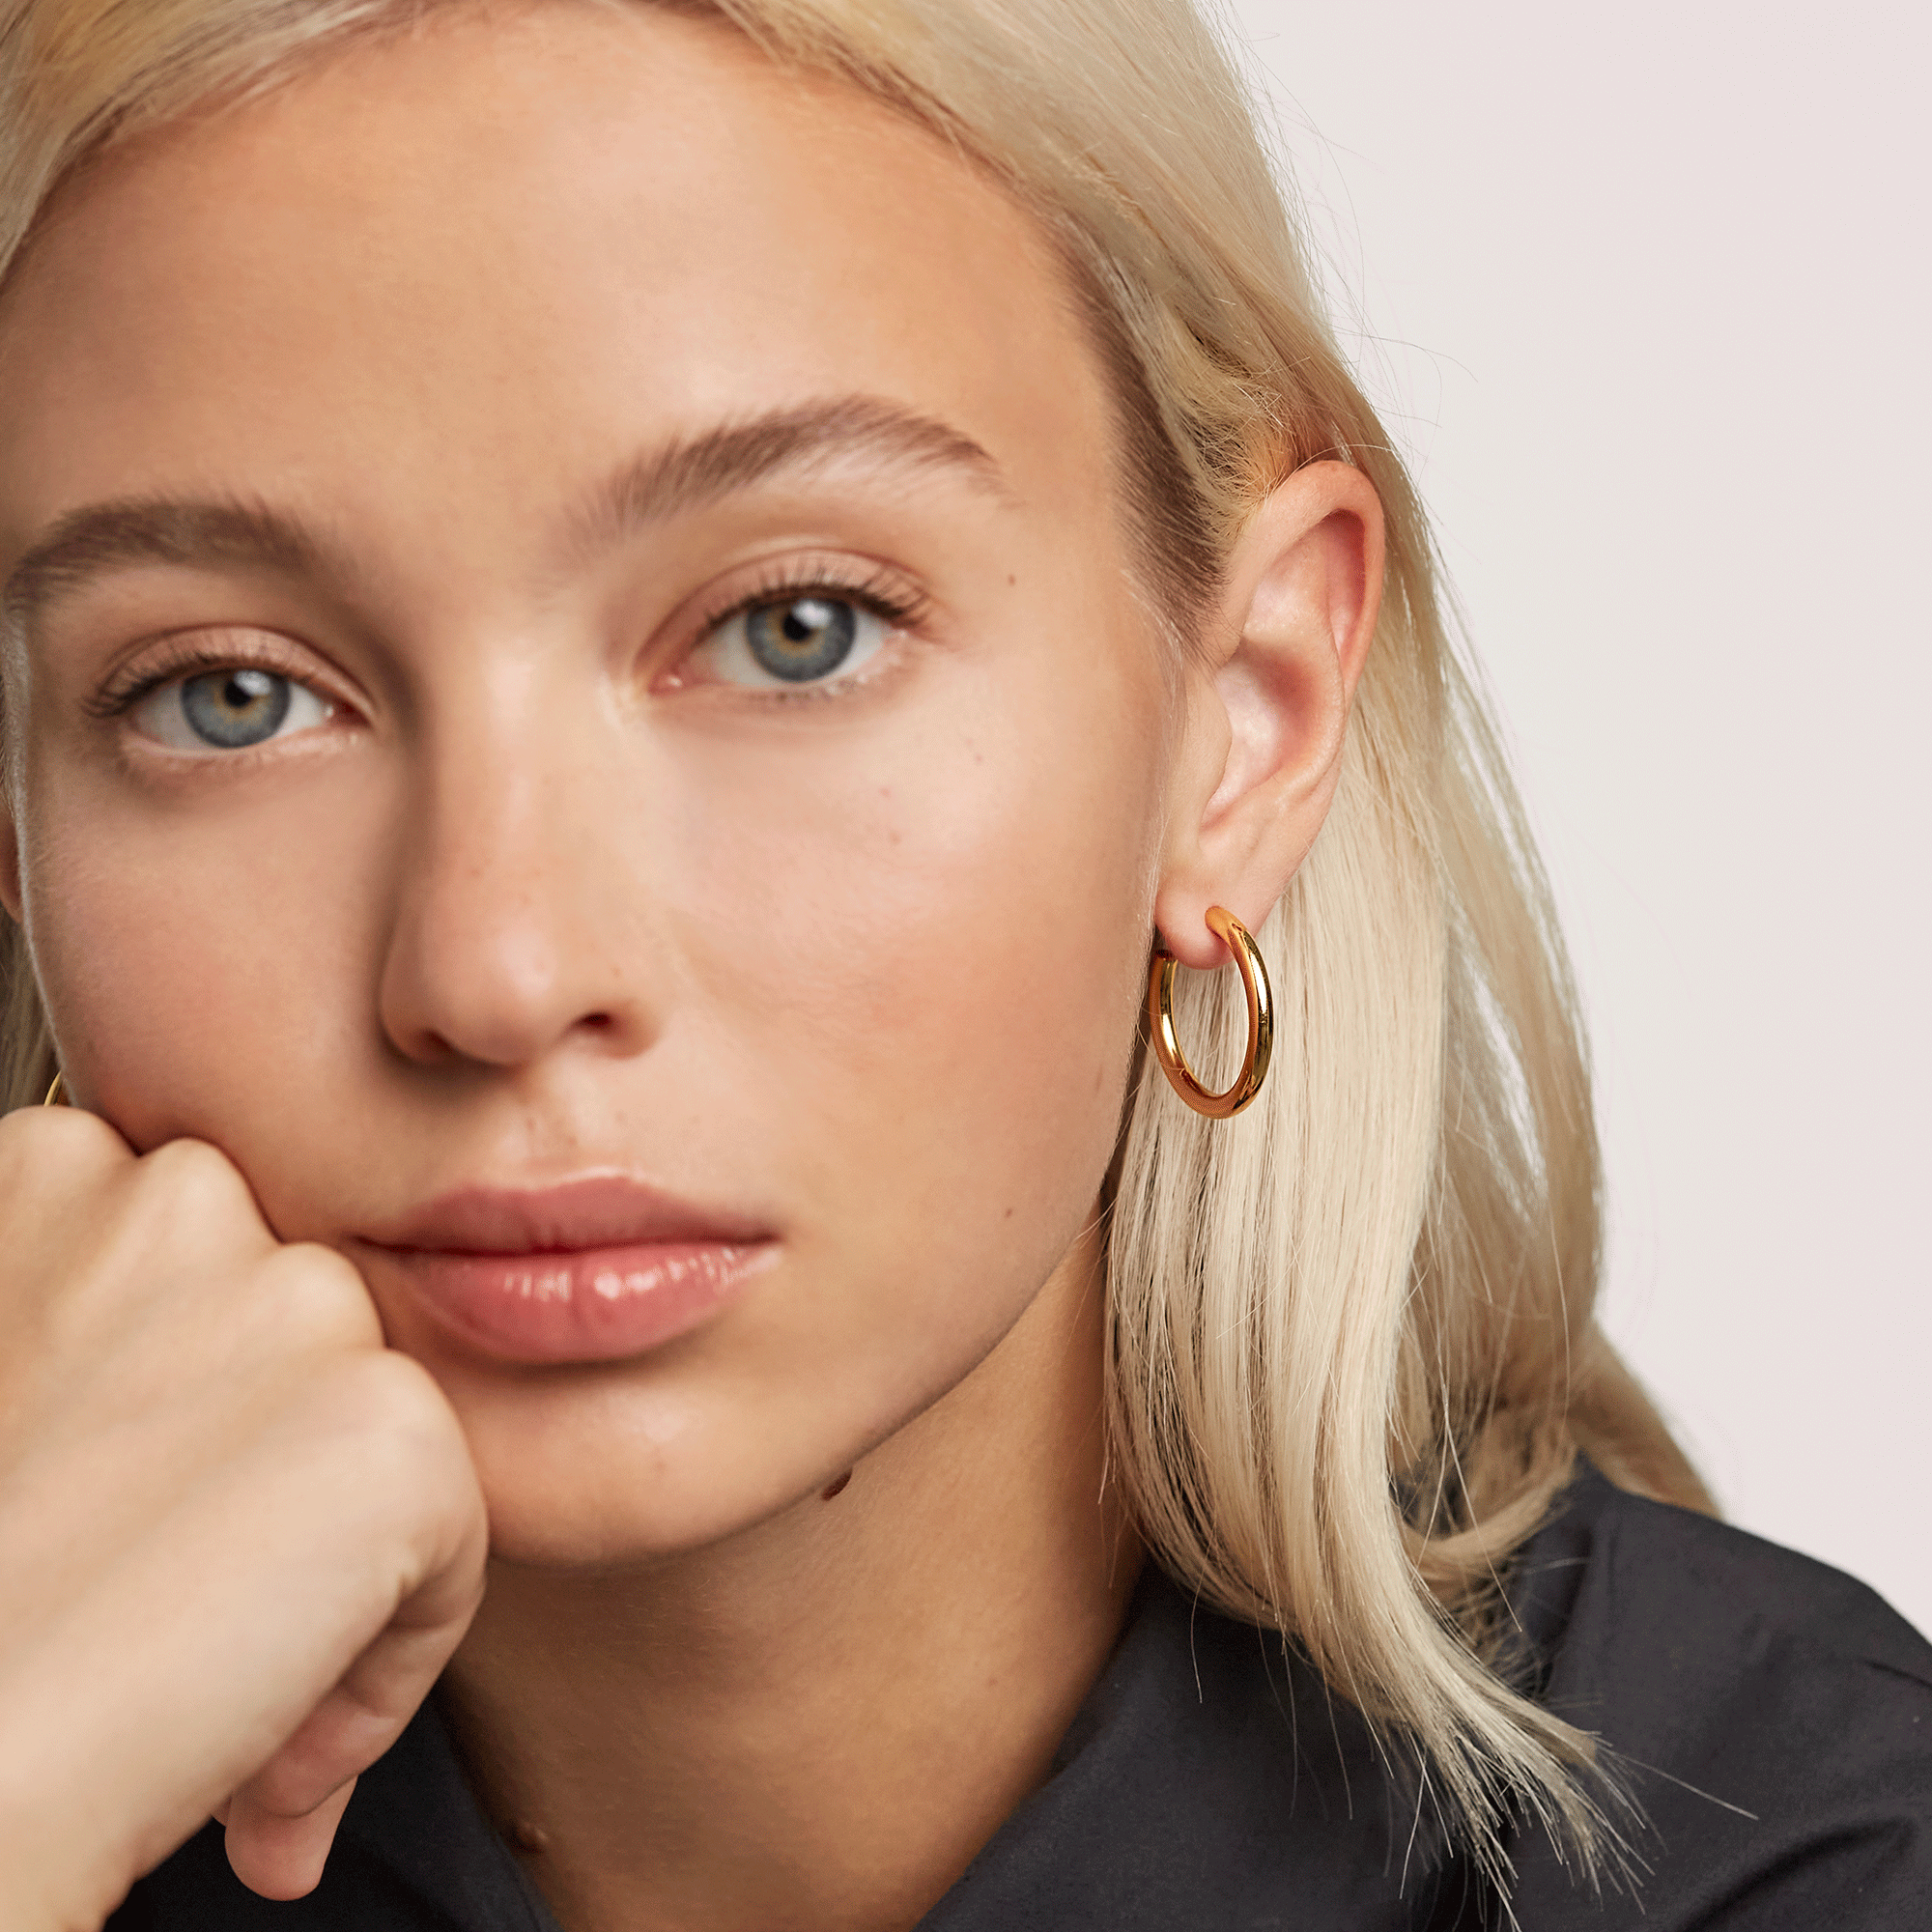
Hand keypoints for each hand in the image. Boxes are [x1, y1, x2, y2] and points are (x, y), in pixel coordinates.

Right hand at [0, 1108, 487, 1928]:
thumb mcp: (7, 1385)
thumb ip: (105, 1333)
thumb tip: (210, 1400)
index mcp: (59, 1168)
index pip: (202, 1256)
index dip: (176, 1404)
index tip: (105, 1506)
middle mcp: (184, 1193)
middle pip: (304, 1327)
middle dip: (263, 1459)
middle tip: (148, 1589)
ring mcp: (296, 1294)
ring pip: (378, 1427)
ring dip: (323, 1549)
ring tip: (193, 1662)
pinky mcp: (384, 1414)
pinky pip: (449, 1540)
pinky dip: (383, 1653)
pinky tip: (262, 1728)